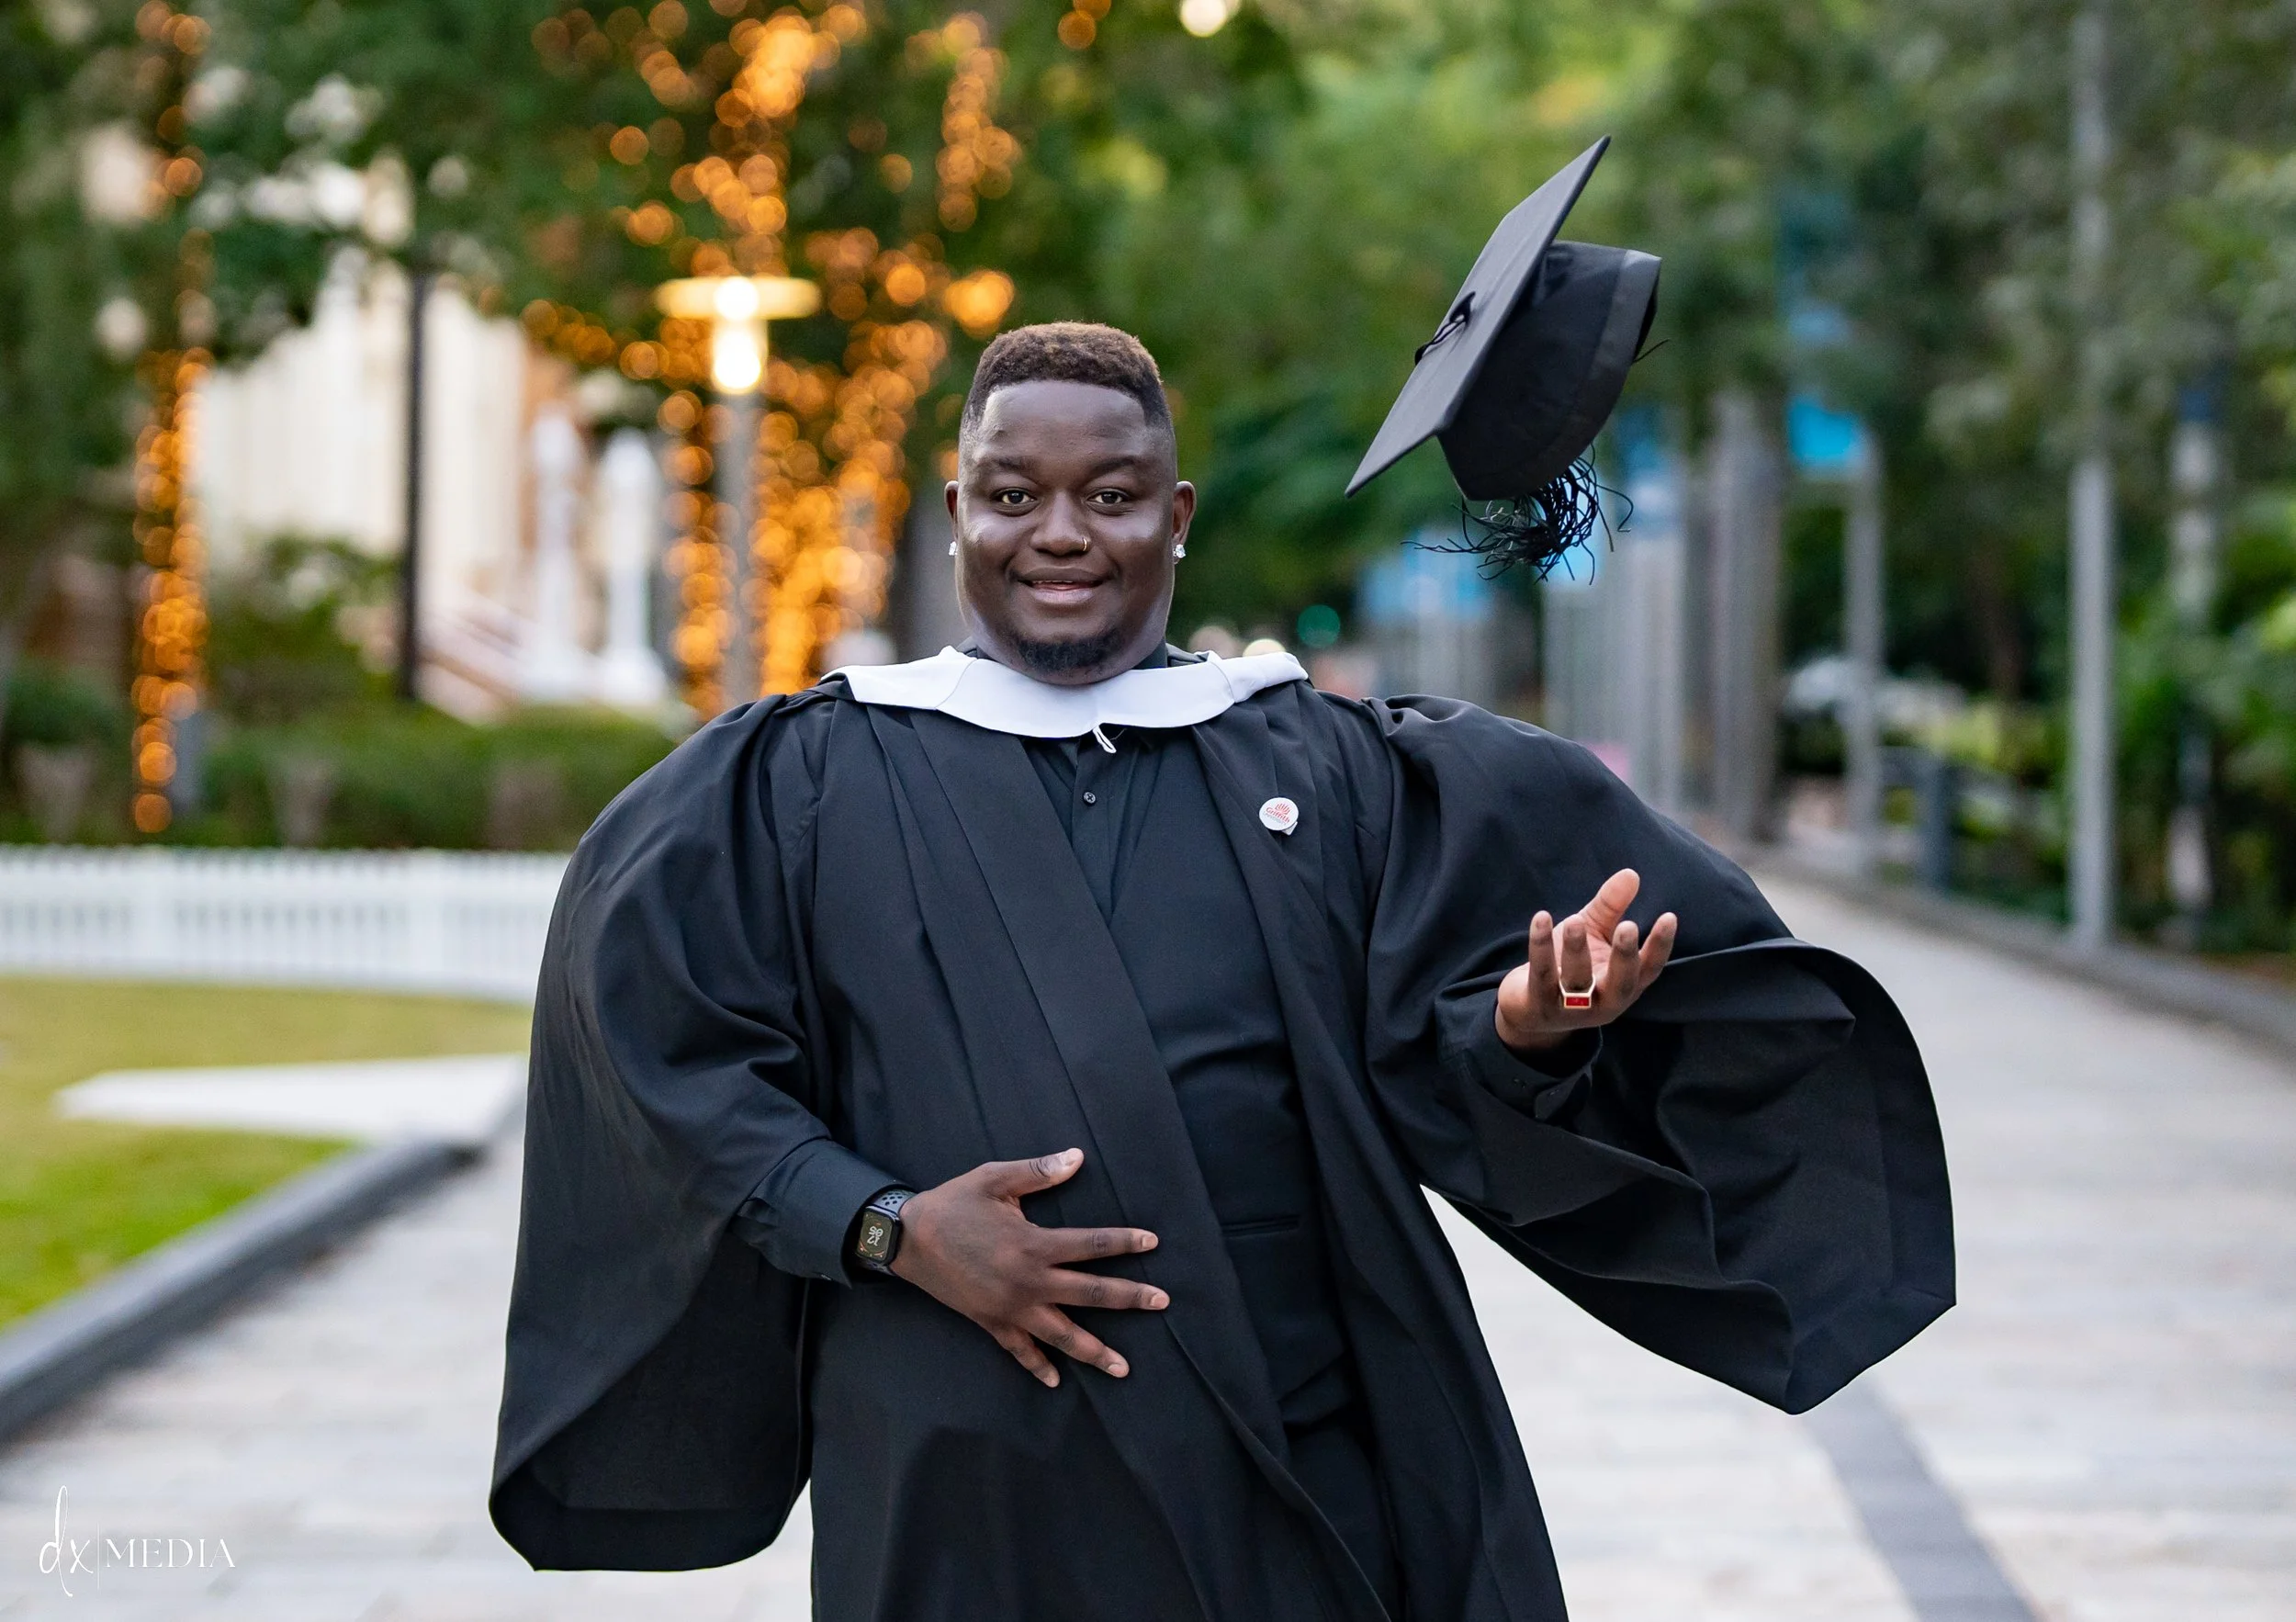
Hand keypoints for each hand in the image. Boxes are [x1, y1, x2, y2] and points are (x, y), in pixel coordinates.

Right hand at [891, 1148, 1166, 1388]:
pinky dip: (1037, 1367)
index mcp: (1034, 1244)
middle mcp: (1029, 1282)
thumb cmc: (953, 1203)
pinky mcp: (991, 1323)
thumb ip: (1039, 1172)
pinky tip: (1056, 1382)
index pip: (1091, 1244)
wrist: (907, 1239)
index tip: (1152, 1242)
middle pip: (1090, 1293)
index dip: (1124, 1242)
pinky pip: (1019, 1351)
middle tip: (1162, 1302)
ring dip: (1095, 1351)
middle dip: (1129, 1298)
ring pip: (1062, 1334)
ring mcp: (1011, 1308)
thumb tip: (1077, 1158)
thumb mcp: (995, 1179)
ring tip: (1124, 1367)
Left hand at [1494, 868, 1677, 1054]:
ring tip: (1576, 920)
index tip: (1669, 917)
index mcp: (1624, 985)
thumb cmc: (1569, 965)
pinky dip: (1541, 946)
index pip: (1649, 968)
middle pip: (1621, 983)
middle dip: (1624, 956)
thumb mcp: (1593, 934)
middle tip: (1629, 926)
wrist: (1528, 1006)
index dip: (1660, 945)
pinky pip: (1542, 974)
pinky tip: (1541, 918)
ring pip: (1577, 981)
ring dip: (1577, 950)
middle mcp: (1604, 1002)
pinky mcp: (1540, 1005)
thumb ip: (1612, 907)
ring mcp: (1572, 1009)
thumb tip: (1631, 874)